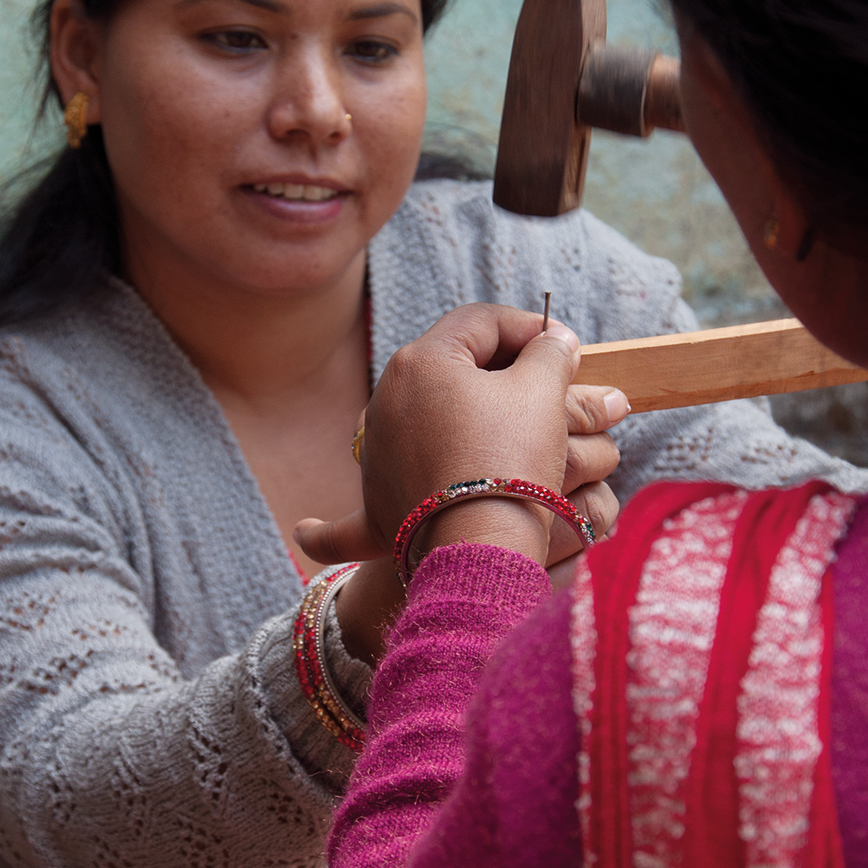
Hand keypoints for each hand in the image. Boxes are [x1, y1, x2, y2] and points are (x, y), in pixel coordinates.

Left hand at [296, 304, 628, 576]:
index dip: (529, 329)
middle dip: (499, 374)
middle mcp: (384, 400)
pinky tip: (301, 531)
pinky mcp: (376, 506)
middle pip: (449, 370)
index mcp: (419, 361)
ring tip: (509, 439)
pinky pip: (354, 514)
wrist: (480, 545)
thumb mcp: (542, 391)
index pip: (480, 322)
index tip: (566, 352)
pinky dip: (333, 526)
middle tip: (546, 391)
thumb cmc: (511, 458)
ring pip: (420, 424)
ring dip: (456, 423)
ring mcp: (374, 453)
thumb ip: (549, 354)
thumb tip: (553, 341)